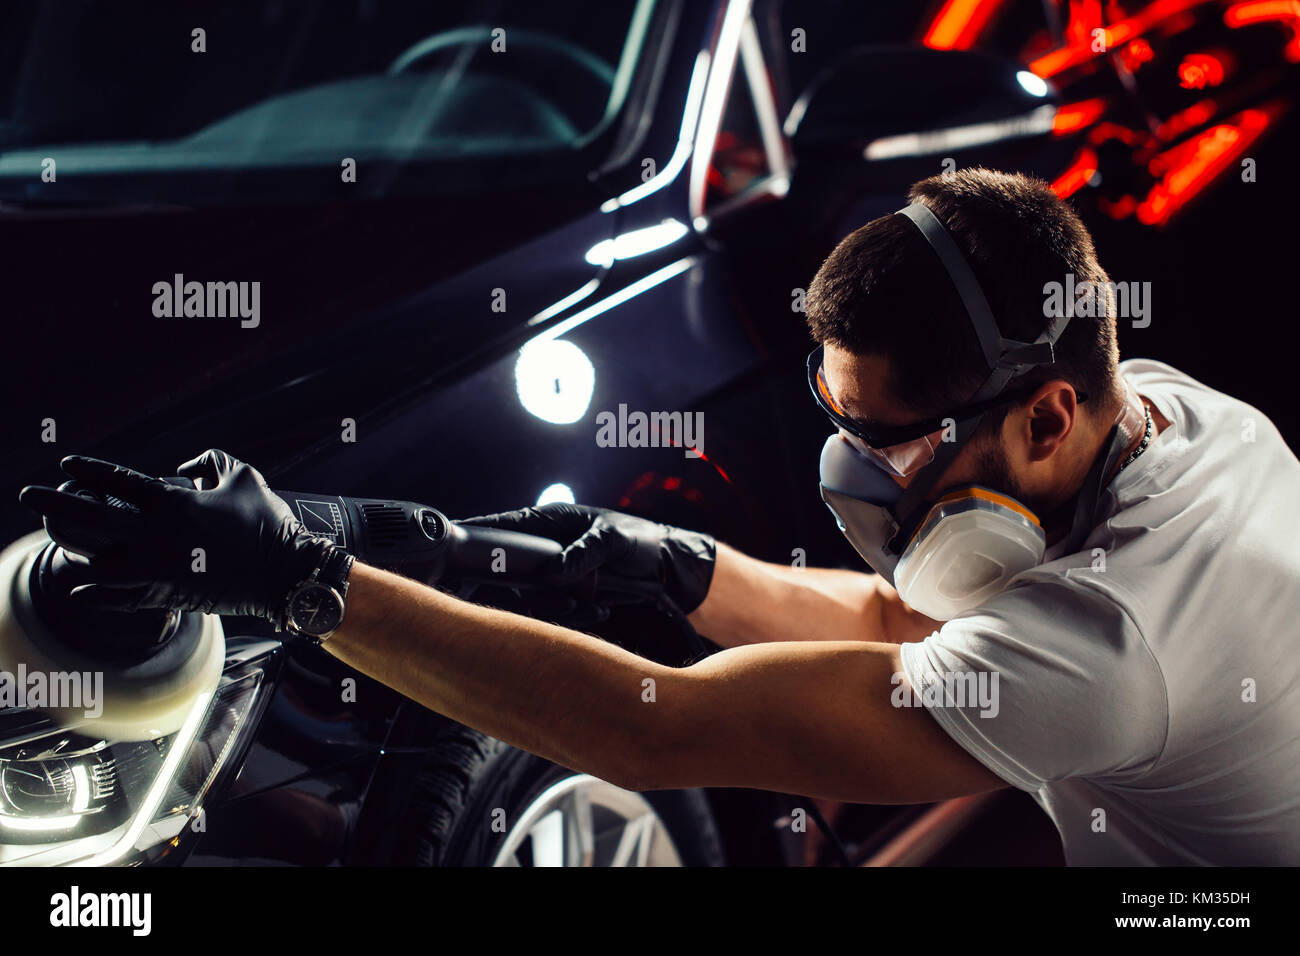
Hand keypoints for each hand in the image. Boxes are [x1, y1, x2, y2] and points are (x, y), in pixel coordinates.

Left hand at [18, 449, 336, 620]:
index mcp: (174, 501)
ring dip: (72, 550)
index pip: (119, 480)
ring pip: (97, 561)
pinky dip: (95, 592)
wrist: (285, 572)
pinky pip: (118, 596)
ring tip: (56, 542)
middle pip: (92, 516)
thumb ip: (211, 461)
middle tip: (27, 495)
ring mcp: (158, 568)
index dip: (89, 470)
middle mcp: (157, 534)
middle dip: (54, 503)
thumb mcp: (243, 477)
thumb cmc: (267, 521)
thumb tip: (186, 466)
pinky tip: (78, 588)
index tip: (66, 464)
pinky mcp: (166, 594)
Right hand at [459, 503, 715, 615]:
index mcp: (551, 521)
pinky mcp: (566, 594)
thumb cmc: (644, 542)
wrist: (670, 570)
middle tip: (550, 601)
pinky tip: (599, 611)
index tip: (458, 544)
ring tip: (590, 606)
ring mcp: (554, 572)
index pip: (505, 527)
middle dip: (526, 592)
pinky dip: (573, 617)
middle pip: (511, 572)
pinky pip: (552, 611)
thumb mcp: (616, 541)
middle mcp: (546, 546)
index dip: (481, 535)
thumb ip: (586, 551)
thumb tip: (555, 571)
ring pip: (531, 597)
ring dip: (556, 608)